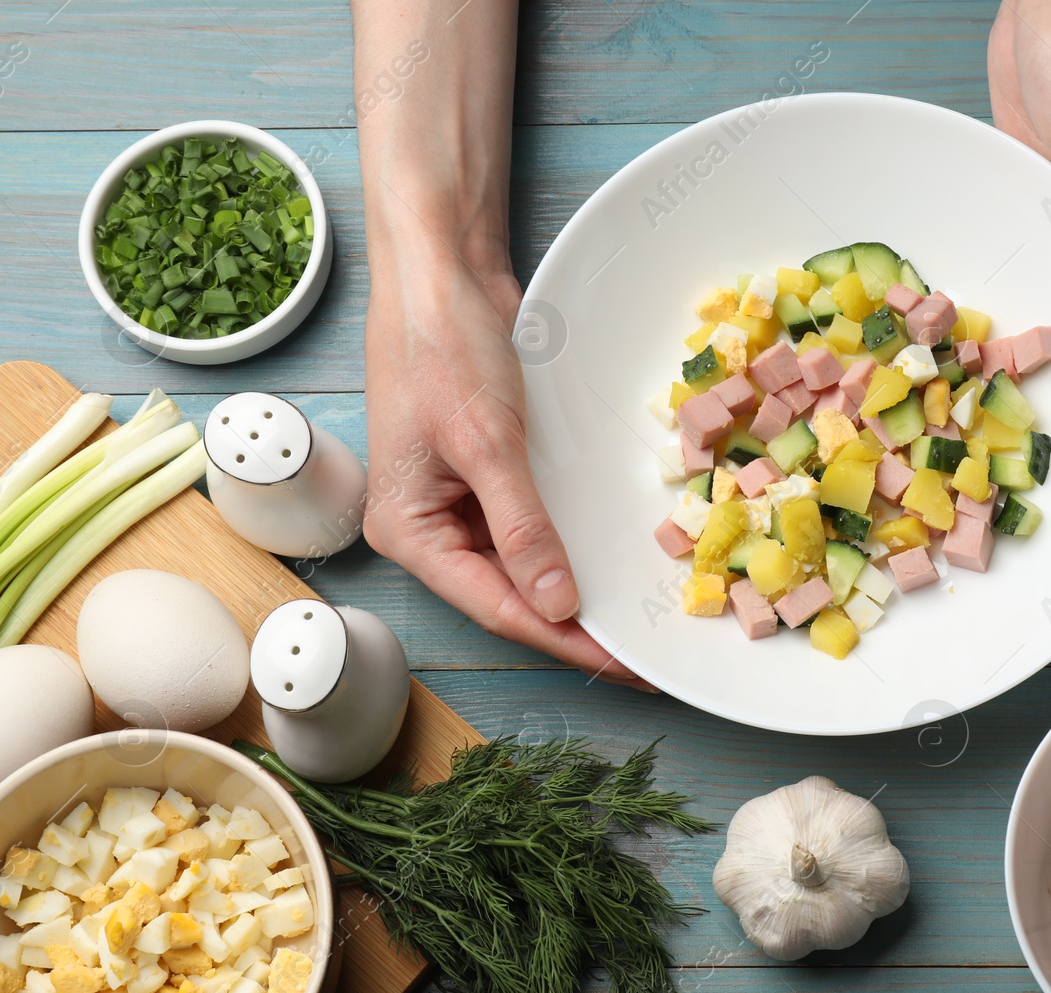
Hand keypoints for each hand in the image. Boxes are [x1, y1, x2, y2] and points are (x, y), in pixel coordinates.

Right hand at [362, 241, 645, 687]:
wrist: (441, 271)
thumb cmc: (443, 347)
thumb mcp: (486, 441)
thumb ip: (522, 528)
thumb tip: (556, 606)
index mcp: (409, 531)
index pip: (497, 608)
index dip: (564, 640)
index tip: (622, 664)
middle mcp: (429, 527)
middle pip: (510, 595)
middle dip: (573, 623)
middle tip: (641, 650)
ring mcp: (457, 501)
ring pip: (523, 565)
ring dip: (574, 585)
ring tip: (634, 614)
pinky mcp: (487, 474)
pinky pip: (531, 525)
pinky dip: (568, 542)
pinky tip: (608, 558)